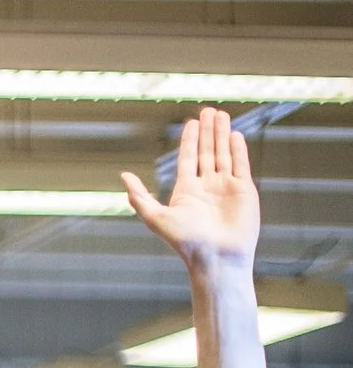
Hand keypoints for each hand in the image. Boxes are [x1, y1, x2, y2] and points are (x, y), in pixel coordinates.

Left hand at [123, 107, 259, 271]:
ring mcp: (225, 187)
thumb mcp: (156, 217)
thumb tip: (124, 176)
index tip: (191, 122)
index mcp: (186, 192)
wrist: (216, 257)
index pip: (188, 159)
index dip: (189, 140)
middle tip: (208, 110)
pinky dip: (238, 149)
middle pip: (207, 152)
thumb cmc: (185, 241)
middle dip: (207, 131)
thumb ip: (140, 197)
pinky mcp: (243, 190)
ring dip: (221, 134)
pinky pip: (240, 164)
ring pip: (223, 154)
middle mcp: (206, 187)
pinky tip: (234, 134)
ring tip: (221, 114)